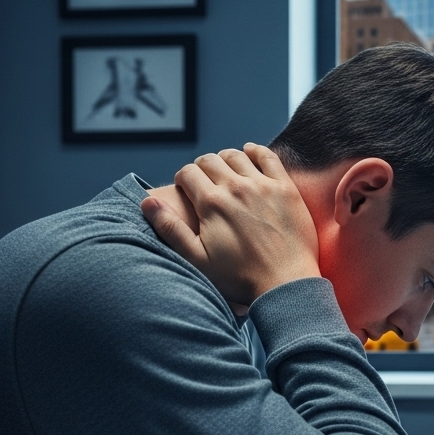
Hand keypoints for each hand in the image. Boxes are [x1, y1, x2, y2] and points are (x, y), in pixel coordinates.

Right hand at [141, 144, 319, 304]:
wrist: (284, 283)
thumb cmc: (239, 277)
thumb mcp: (197, 259)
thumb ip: (170, 228)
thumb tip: (148, 201)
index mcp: (211, 203)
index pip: (187, 173)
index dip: (182, 179)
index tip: (185, 189)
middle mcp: (236, 188)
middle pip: (210, 161)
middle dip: (201, 168)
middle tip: (203, 182)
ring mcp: (263, 185)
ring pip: (236, 155)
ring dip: (225, 159)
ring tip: (224, 172)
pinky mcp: (285, 188)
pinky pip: (268, 157)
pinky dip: (256, 151)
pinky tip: (249, 153)